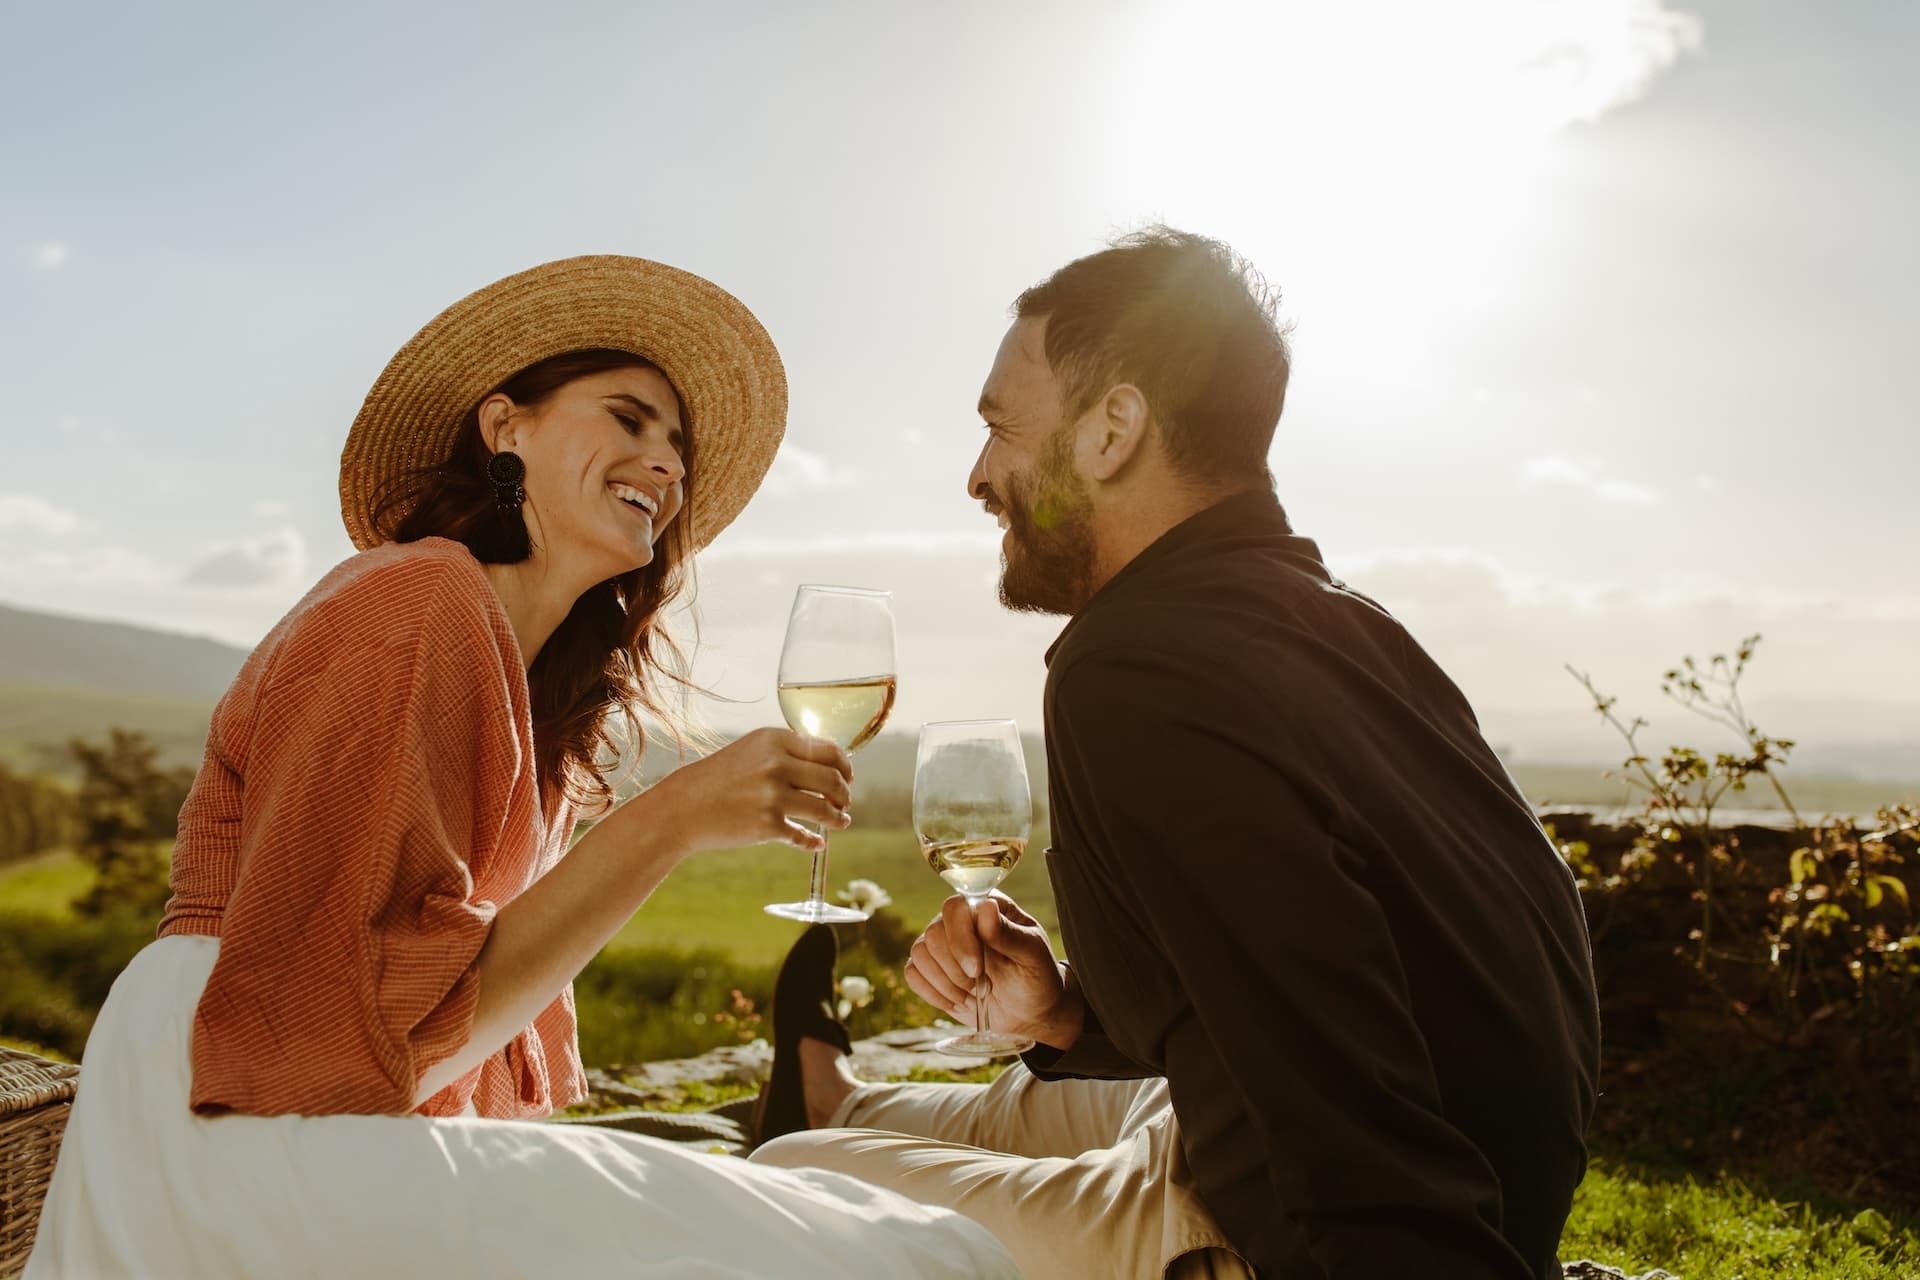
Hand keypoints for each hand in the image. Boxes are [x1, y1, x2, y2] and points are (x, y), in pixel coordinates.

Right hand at [641, 728, 851, 855]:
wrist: (684, 806)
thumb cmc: (721, 777)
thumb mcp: (753, 750)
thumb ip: (788, 752)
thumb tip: (831, 766)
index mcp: (776, 740)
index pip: (830, 751)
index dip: (845, 767)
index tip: (847, 777)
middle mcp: (777, 764)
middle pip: (833, 780)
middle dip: (844, 794)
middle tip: (844, 802)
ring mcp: (773, 795)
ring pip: (825, 809)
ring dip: (838, 818)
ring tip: (840, 821)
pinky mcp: (768, 825)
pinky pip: (803, 836)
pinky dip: (813, 841)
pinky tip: (817, 843)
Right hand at [905, 893, 1083, 1048]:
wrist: (1029, 1011)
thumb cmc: (1036, 976)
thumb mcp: (1032, 955)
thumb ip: (1008, 933)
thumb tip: (985, 907)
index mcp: (985, 906)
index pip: (954, 907)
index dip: (960, 939)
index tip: (978, 969)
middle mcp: (959, 920)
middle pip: (933, 933)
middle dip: (955, 968)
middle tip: (983, 985)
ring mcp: (942, 944)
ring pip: (919, 953)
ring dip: (946, 982)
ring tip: (975, 992)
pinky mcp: (930, 969)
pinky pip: (913, 974)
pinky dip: (934, 993)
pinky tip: (960, 1000)